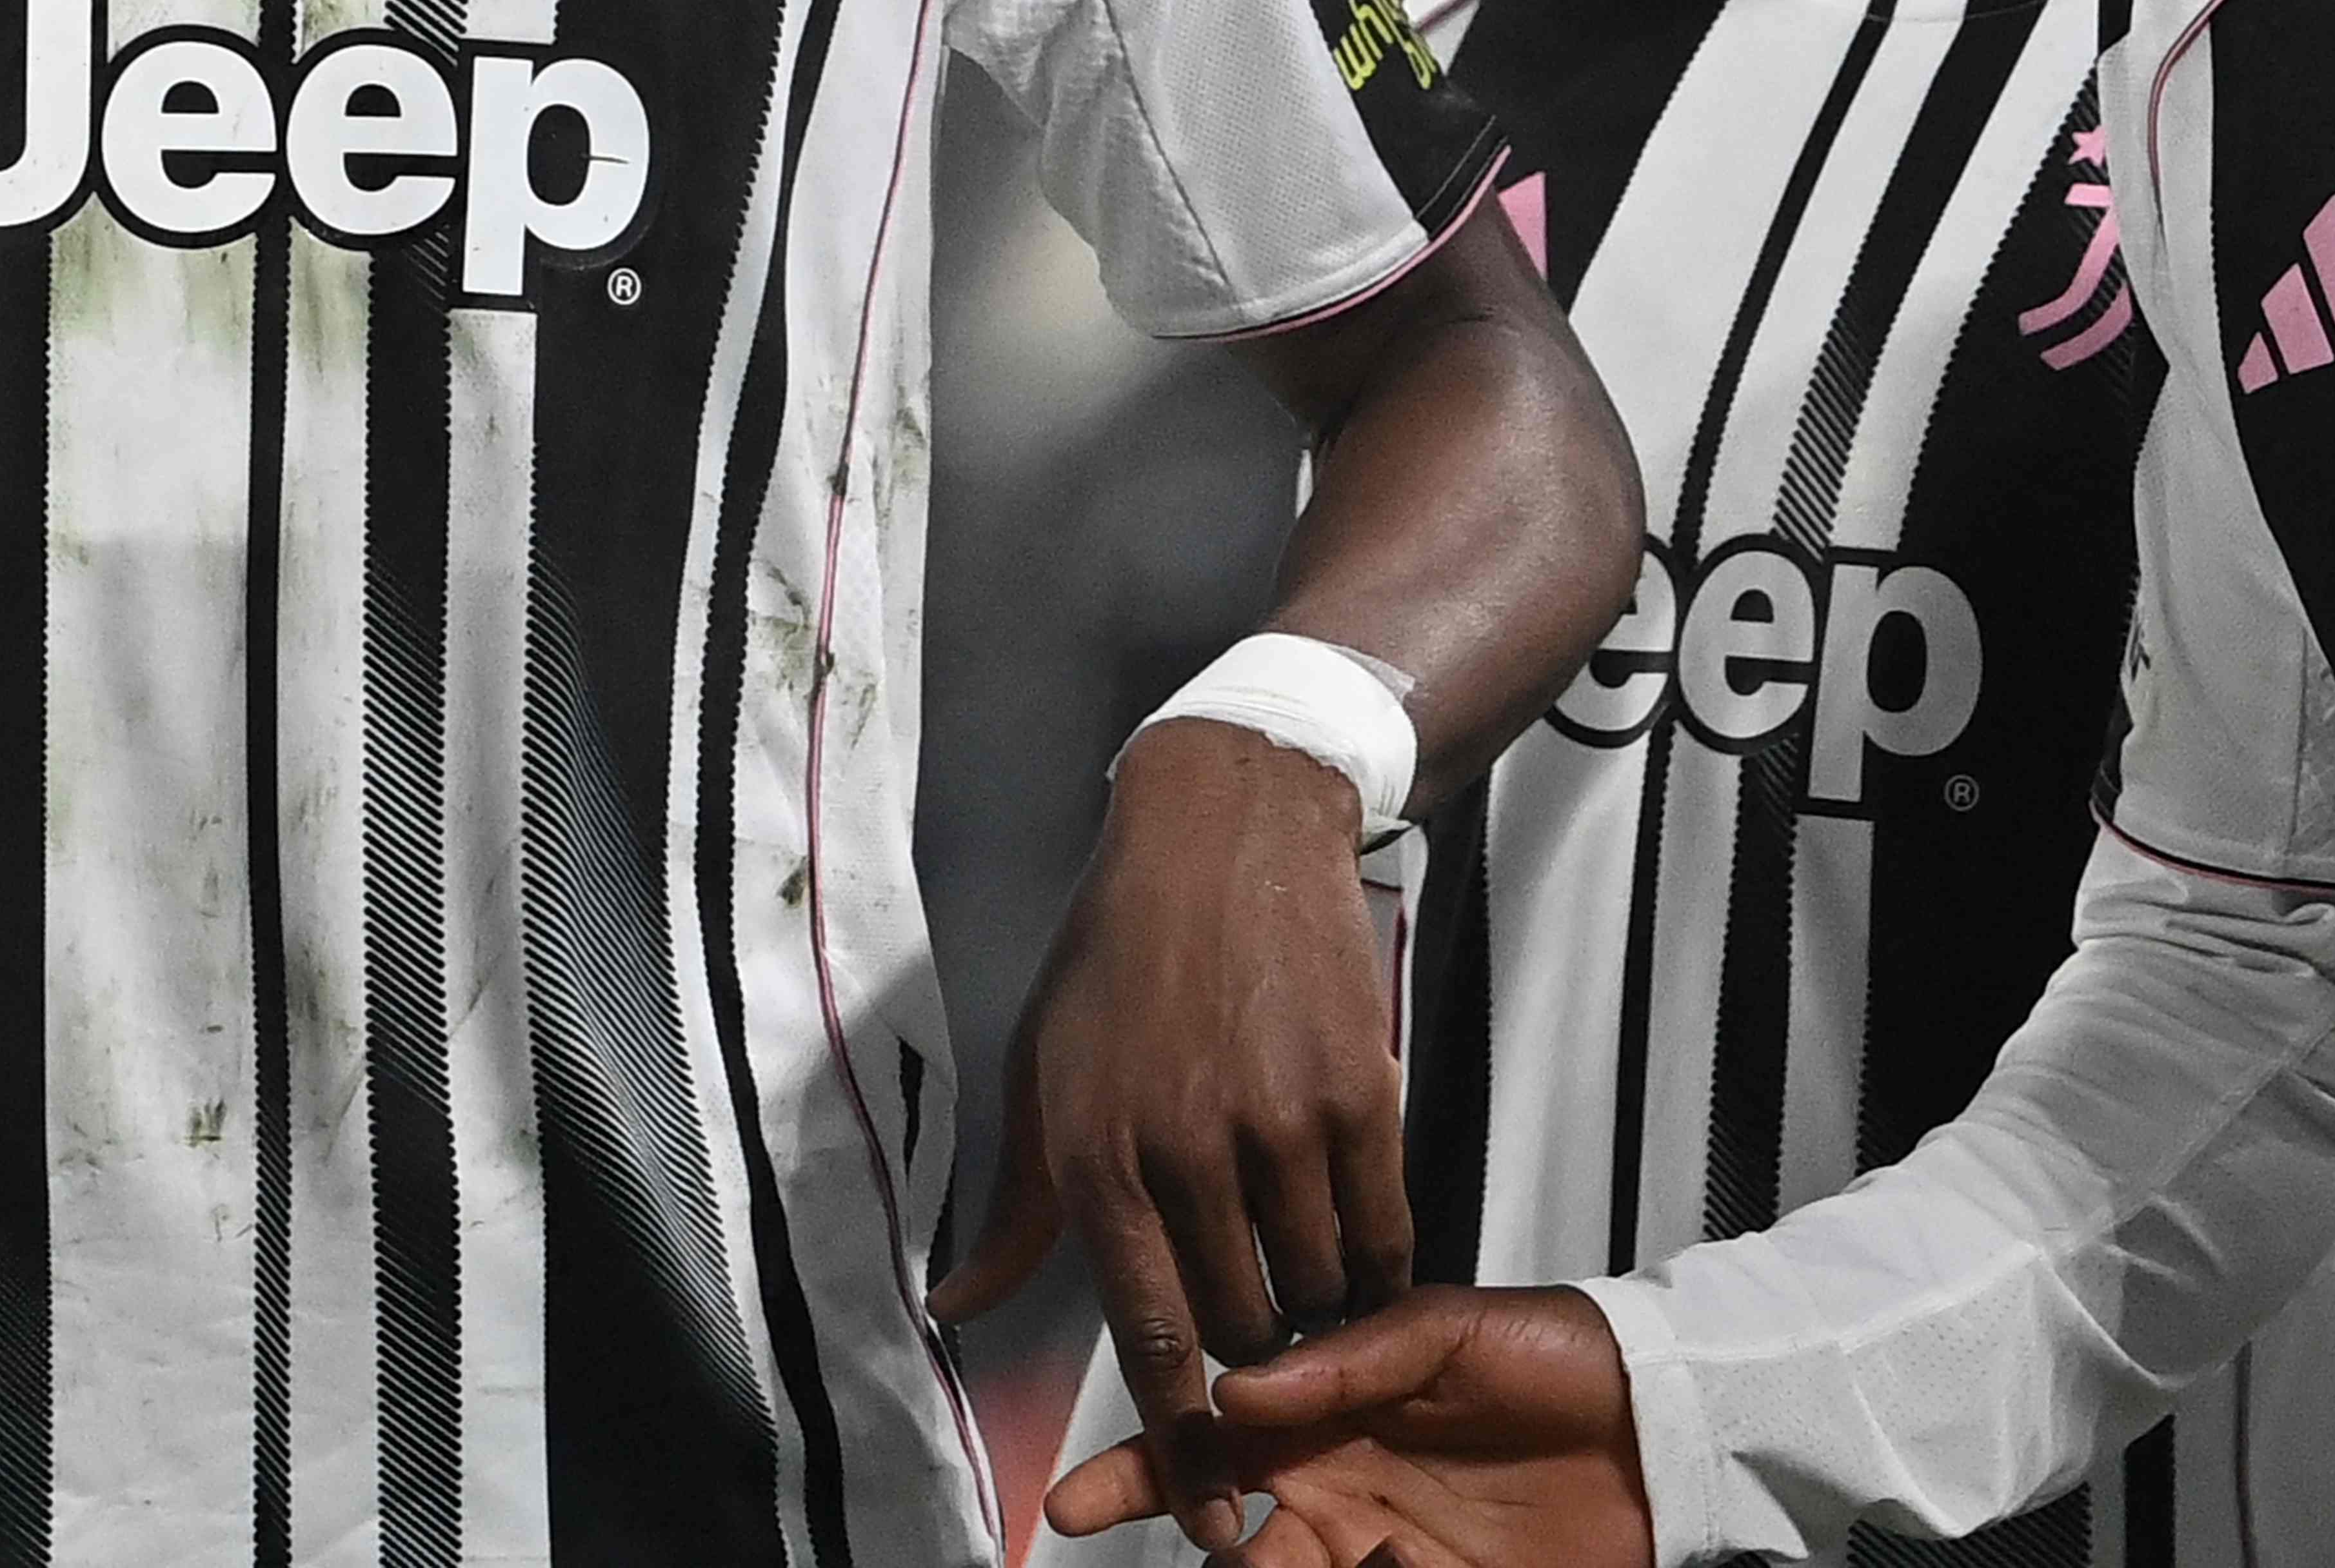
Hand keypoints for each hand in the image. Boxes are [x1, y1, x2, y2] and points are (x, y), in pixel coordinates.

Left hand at [935, 717, 1410, 1549]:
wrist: (1222, 833)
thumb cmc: (1117, 958)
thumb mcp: (1042, 1073)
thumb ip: (1012, 1209)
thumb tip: (953, 1308)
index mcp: (1096, 1157)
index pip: (1147, 1336)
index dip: (1180, 1439)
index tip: (1206, 1509)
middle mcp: (1184, 1151)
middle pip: (1241, 1327)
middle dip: (1252, 1352)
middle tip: (1261, 1331)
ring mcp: (1277, 1124)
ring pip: (1317, 1289)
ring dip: (1315, 1305)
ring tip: (1305, 1272)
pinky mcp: (1356, 1096)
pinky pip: (1381, 1229)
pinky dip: (1374, 1258)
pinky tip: (1359, 1243)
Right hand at [1116, 1284, 1648, 1565]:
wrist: (1662, 1422)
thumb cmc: (1556, 1352)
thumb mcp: (1447, 1326)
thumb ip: (1344, 1355)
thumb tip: (1234, 1381)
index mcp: (1323, 1416)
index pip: (1206, 1444)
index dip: (1135, 1472)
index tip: (1073, 1500)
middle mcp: (1340, 1493)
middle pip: (1231, 1542)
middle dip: (1203, 1547)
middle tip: (1225, 1542)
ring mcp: (1388, 1554)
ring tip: (1360, 1551)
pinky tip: (1401, 1564)